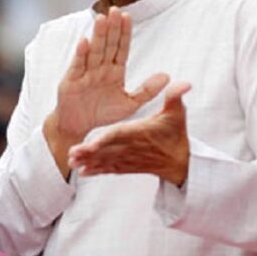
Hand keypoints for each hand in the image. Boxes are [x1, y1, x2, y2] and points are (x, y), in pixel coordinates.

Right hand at [44, 7, 169, 176]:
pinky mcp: (72, 80)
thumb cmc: (103, 113)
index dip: (125, 33)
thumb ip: (147, 90)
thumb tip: (167, 76)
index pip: (121, 48)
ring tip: (102, 18)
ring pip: (94, 50)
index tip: (128, 17)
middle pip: (108, 44)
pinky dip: (81, 53)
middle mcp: (100, 68)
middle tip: (116, 9)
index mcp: (114, 71)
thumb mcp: (130, 104)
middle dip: (112, 27)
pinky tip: (84, 41)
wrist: (78, 126)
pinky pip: (77, 65)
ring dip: (98, 35)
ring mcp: (86, 72)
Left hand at [68, 82, 191, 184]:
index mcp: (139, 133)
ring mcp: (128, 159)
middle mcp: (131, 147)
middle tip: (71, 153)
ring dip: (88, 162)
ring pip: (105, 161)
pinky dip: (96, 171)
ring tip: (71, 162)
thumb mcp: (177, 114)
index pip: (120, 136)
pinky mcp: (127, 167)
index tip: (91, 144)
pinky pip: (109, 169)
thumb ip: (175, 97)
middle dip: (88, 153)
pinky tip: (82, 172)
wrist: (181, 163)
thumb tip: (185, 83)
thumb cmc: (175, 135)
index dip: (105, 140)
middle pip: (107, 150)